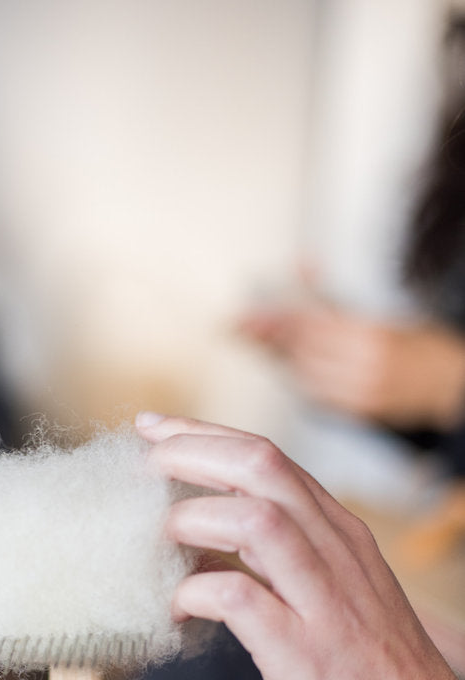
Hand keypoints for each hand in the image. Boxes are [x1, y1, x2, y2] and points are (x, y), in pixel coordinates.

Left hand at [137, 413, 464, 679]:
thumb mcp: (332, 603)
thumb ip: (274, 570)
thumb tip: (199, 553)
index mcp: (341, 537)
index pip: (268, 458)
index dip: (203, 437)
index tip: (154, 430)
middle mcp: (337, 555)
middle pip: (260, 466)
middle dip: (190, 451)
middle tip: (139, 462)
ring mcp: (324, 601)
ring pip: (256, 517)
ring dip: (192, 516)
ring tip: (152, 536)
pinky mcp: (306, 653)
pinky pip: (239, 599)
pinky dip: (195, 593)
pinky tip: (174, 610)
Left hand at [239, 302, 464, 429]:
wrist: (449, 386)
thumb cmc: (415, 345)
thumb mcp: (377, 314)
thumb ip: (333, 295)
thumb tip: (301, 265)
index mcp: (369, 334)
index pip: (310, 324)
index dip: (274, 320)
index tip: (244, 316)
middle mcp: (362, 365)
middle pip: (300, 349)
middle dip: (267, 336)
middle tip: (237, 325)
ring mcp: (358, 391)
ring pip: (303, 373)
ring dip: (280, 356)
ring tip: (258, 339)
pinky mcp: (356, 412)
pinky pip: (315, 394)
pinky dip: (299, 377)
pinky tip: (288, 366)